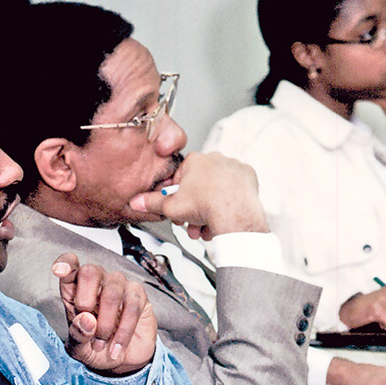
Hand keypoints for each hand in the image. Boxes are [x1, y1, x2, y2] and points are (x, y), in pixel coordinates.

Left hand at [53, 253, 156, 374]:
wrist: (124, 361)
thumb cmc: (97, 348)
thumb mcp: (79, 350)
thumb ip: (77, 336)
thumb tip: (86, 320)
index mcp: (76, 291)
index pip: (70, 267)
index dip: (65, 263)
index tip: (59, 270)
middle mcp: (97, 283)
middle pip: (90, 272)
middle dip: (85, 301)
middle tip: (88, 325)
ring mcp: (119, 286)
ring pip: (112, 291)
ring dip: (106, 323)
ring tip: (101, 344)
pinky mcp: (138, 295)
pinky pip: (132, 305)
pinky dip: (124, 331)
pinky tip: (117, 346)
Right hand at [128, 151, 268, 239]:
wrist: (234, 213)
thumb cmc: (206, 205)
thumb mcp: (171, 207)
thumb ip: (153, 203)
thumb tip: (138, 202)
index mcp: (194, 161)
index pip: (179, 178)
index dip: (176, 197)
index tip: (178, 208)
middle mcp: (214, 159)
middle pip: (198, 186)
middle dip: (194, 207)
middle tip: (192, 221)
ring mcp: (232, 166)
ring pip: (216, 189)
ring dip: (210, 209)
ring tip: (207, 226)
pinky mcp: (247, 176)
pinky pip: (234, 189)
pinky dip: (229, 201)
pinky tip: (224, 213)